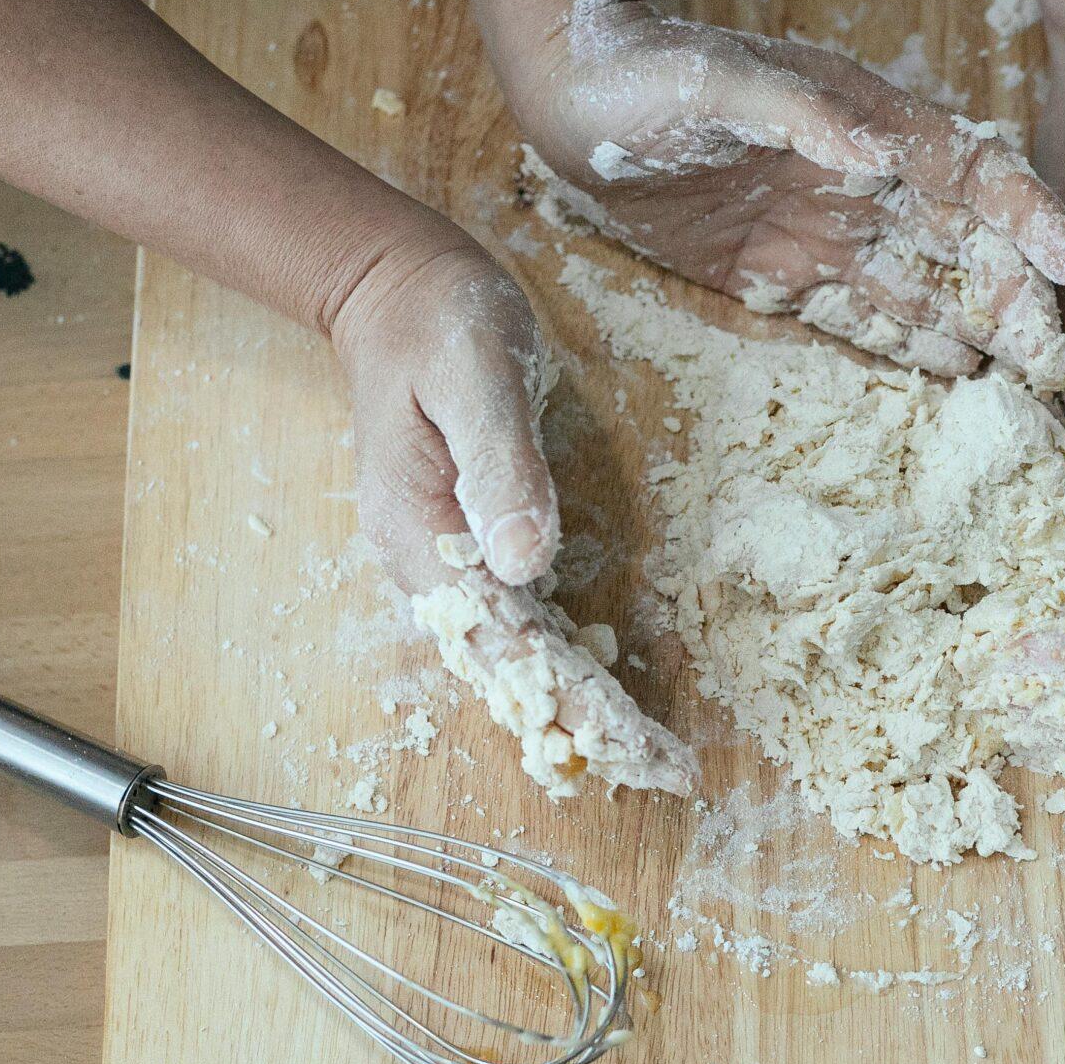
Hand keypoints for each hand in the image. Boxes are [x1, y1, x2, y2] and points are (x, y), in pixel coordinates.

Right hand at [331, 228, 696, 793]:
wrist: (398, 290)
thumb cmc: (440, 323)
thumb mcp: (476, 377)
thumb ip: (500, 466)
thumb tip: (524, 562)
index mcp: (421, 537)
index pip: (505, 645)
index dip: (571, 701)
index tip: (630, 746)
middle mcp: (429, 567)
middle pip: (510, 669)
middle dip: (586, 724)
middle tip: (667, 773)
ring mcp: (449, 560)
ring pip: (515, 657)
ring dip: (579, 706)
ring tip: (648, 756)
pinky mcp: (472, 545)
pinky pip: (518, 624)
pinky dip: (562, 665)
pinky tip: (606, 696)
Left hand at [497, 0, 1064, 387]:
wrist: (567, 106)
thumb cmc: (645, 77)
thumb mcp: (721, 85)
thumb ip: (803, 117)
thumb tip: (875, 151)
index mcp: (865, 124)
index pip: (971, 171)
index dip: (1027, 217)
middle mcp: (860, 181)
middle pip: (961, 243)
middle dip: (1015, 298)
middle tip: (1055, 363)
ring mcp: (823, 230)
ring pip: (920, 287)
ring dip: (975, 331)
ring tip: (1025, 383)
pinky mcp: (778, 273)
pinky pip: (857, 316)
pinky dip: (906, 345)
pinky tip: (954, 374)